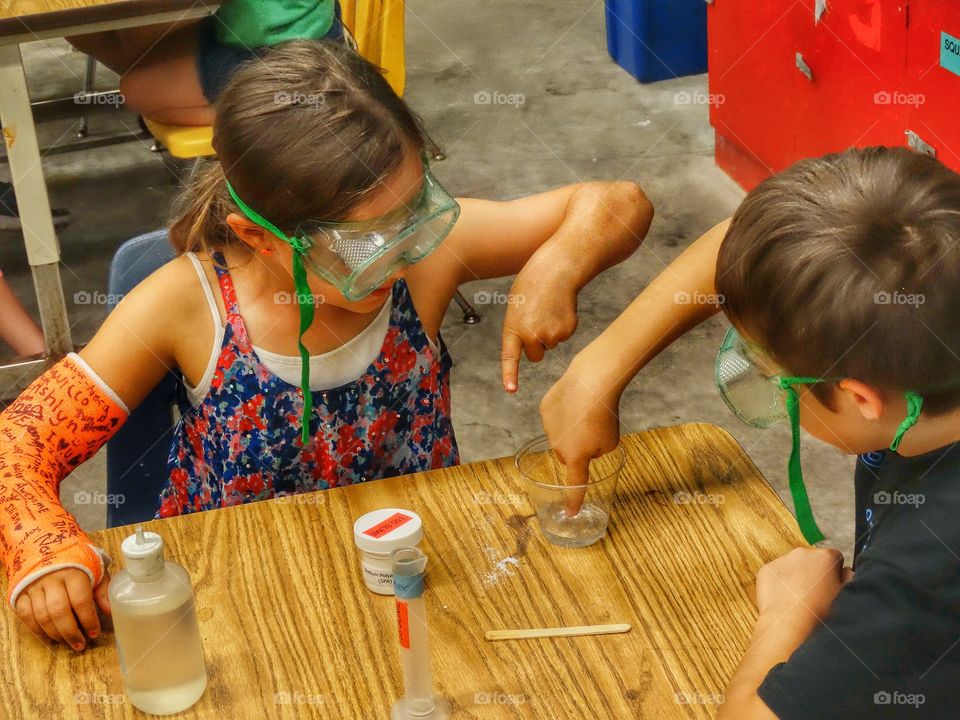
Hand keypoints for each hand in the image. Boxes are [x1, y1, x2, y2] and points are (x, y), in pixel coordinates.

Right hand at [14, 568, 111, 649]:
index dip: (88, 620)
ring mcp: (34, 586)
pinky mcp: (21, 593)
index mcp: (74, 572)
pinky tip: (49, 635)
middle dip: (70, 632)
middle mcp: (51, 579)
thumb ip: (102, 591)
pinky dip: (37, 629)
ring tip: (67, 642)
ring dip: (55, 634)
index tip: (94, 633)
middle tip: (80, 644)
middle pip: (59, 611)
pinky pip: (26, 616)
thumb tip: (110, 612)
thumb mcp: (96, 571)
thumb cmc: (78, 563)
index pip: (80, 600)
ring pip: (42, 616)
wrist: (49, 548)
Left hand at [500, 253, 578, 392]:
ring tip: (547, 308)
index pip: (511, 357)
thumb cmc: (532, 286)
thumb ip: (519, 329)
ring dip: (550, 331)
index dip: (510, 375)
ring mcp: (551, 334)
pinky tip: (559, 308)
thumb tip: (532, 346)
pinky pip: (564, 336)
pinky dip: (563, 325)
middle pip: (536, 356)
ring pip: (551, 344)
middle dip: (537, 344)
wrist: (555, 270)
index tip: (511, 389)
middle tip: (537, 319)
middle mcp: (532, 335)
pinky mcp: (568, 330)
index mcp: (514, 328)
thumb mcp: (516, 308)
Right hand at [540, 356, 621, 512]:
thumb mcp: (610, 442)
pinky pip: (554, 417)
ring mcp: (548, 427)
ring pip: (558, 435)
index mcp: (575, 458)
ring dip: (569, 430)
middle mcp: (557, 446)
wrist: (591, 382)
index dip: (574, 500)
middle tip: (593, 434)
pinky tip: (575, 401)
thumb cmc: (605, 414)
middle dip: (576, 450)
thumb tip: (585, 448)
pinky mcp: (544, 408)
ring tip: (586, 412)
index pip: (575, 485)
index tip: (571, 512)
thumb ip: (596, 452)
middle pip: (565, 455)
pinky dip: (563, 412)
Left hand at [756, 547, 852, 628]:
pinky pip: (776, 574)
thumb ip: (848, 578)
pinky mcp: (766, 570)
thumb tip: (845, 572)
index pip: (834, 557)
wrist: (790, 623)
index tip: (831, 584)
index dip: (834, 572)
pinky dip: (779, 583)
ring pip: (792, 565)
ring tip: (799, 599)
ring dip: (796, 577)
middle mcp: (803, 553)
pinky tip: (785, 599)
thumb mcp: (844, 596)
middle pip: (811, 559)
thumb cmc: (820, 613)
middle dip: (813, 572)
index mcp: (825, 556)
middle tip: (814, 594)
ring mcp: (782, 560)